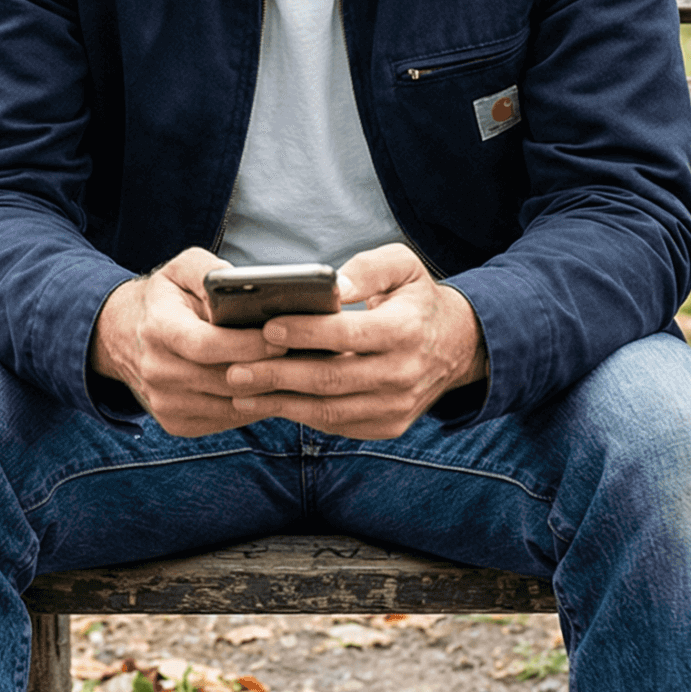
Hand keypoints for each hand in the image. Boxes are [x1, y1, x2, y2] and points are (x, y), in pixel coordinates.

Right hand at [90, 247, 286, 436]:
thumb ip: (212, 271)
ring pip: (229, 404)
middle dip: (266, 369)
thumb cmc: (166, 297)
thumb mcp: (182, 268)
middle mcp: (156, 370)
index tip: (281, 338)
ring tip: (295, 373)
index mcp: (158, 328)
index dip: (247, 345)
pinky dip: (252, 406)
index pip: (206, 345)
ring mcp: (164, 401)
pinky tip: (269, 388)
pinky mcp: (175, 422)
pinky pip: (225, 420)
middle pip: (222, 379)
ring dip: (265, 392)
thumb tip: (245, 289)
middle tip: (302, 358)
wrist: (124, 335)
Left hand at [222, 243, 486, 439]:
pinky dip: (300, 415)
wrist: (455, 346)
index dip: (307, 333)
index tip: (268, 327)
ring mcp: (396, 406)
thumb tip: (335, 283)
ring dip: (280, 403)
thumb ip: (368, 267)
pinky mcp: (387, 426)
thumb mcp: (403, 266)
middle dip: (278, 376)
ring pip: (330, 410)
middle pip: (332, 379)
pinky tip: (269, 401)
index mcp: (407, 329)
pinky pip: (337, 425)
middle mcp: (404, 373)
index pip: (350, 334)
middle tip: (235, 369)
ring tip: (240, 389)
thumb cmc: (415, 298)